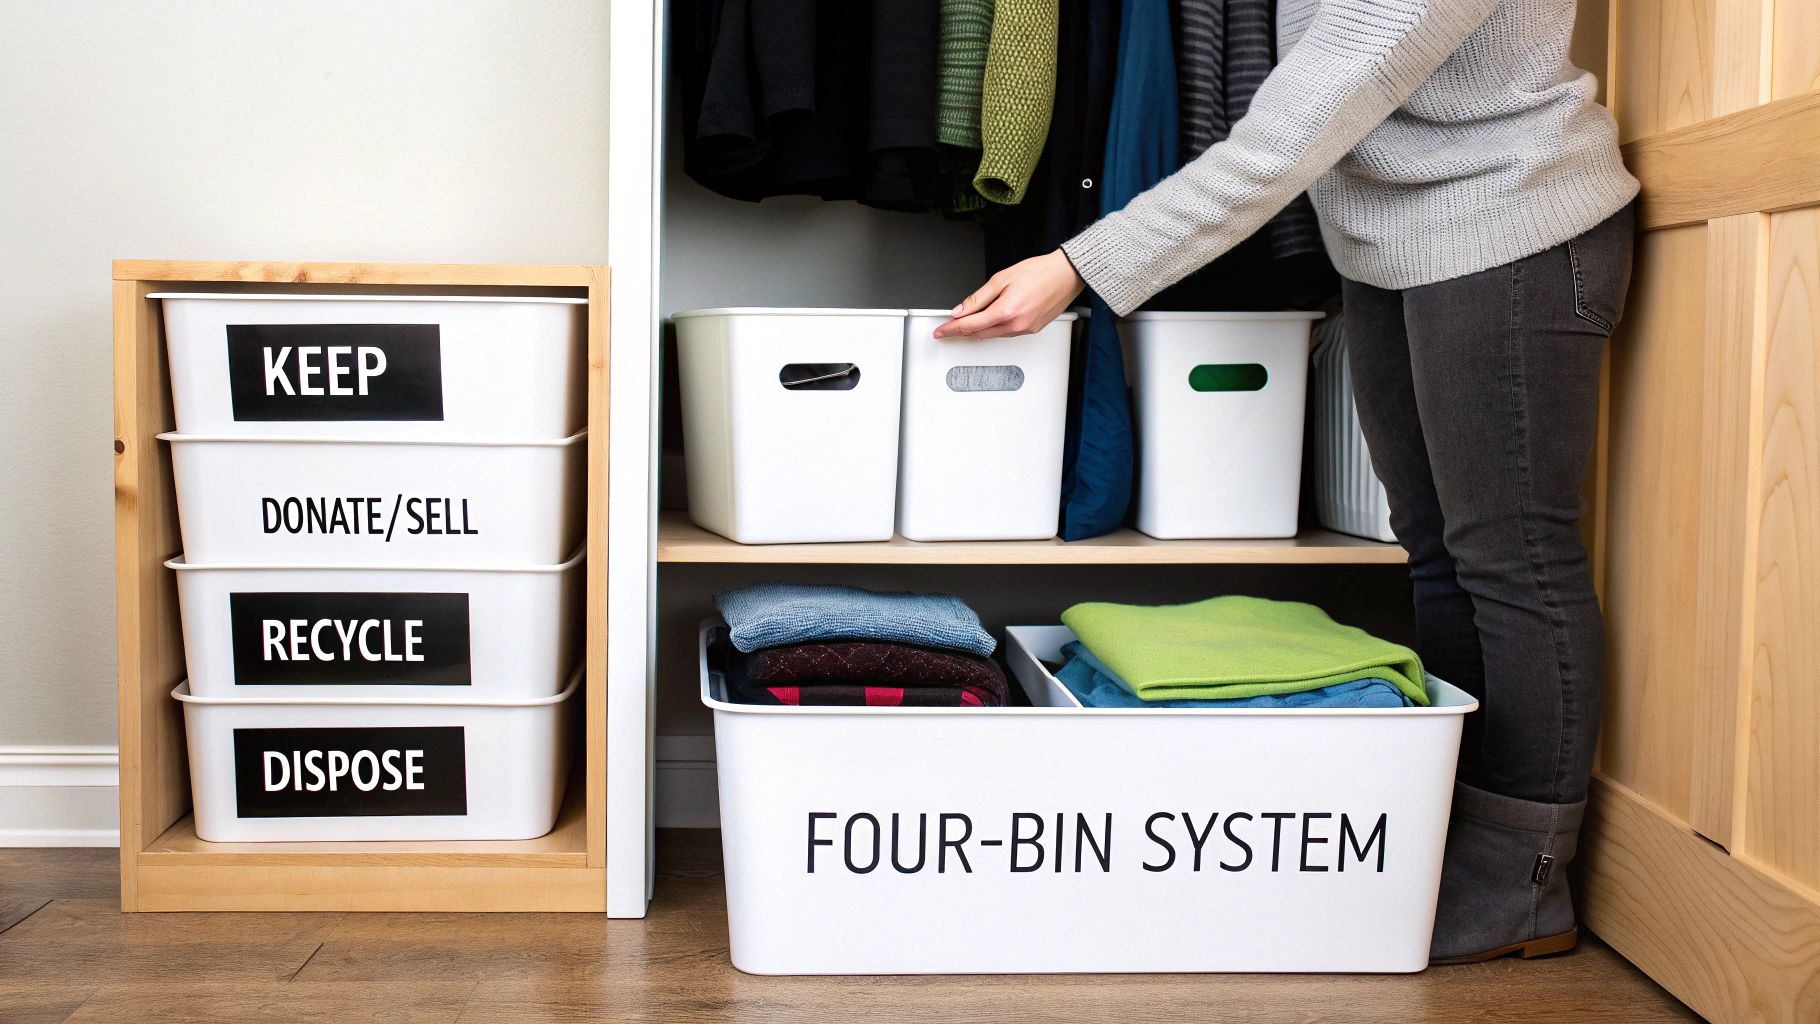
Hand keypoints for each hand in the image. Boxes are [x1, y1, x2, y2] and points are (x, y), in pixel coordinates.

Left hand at [932, 249, 1085, 339]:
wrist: (1065, 275)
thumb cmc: (1039, 272)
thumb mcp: (1001, 279)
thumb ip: (978, 298)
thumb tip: (961, 310)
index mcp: (1006, 311)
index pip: (969, 326)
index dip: (951, 329)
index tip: (941, 331)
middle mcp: (1016, 325)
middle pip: (979, 334)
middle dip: (962, 331)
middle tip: (949, 327)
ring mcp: (1025, 330)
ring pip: (992, 335)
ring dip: (978, 330)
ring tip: (968, 322)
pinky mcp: (1032, 330)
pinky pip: (1006, 334)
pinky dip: (995, 329)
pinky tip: (991, 321)